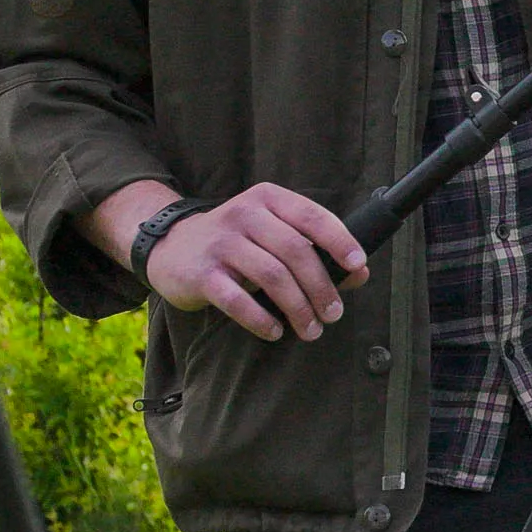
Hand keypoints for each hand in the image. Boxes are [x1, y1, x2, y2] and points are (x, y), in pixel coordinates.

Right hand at [117, 182, 368, 341]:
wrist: (170, 247)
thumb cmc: (236, 243)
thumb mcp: (272, 234)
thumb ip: (315, 249)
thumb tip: (360, 273)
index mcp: (267, 199)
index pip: (311, 216)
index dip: (339, 240)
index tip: (357, 266)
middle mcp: (244, 214)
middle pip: (295, 250)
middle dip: (321, 287)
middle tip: (333, 314)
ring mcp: (220, 243)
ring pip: (271, 276)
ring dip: (298, 308)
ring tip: (310, 329)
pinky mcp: (201, 273)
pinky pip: (237, 299)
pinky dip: (261, 319)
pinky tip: (275, 331)